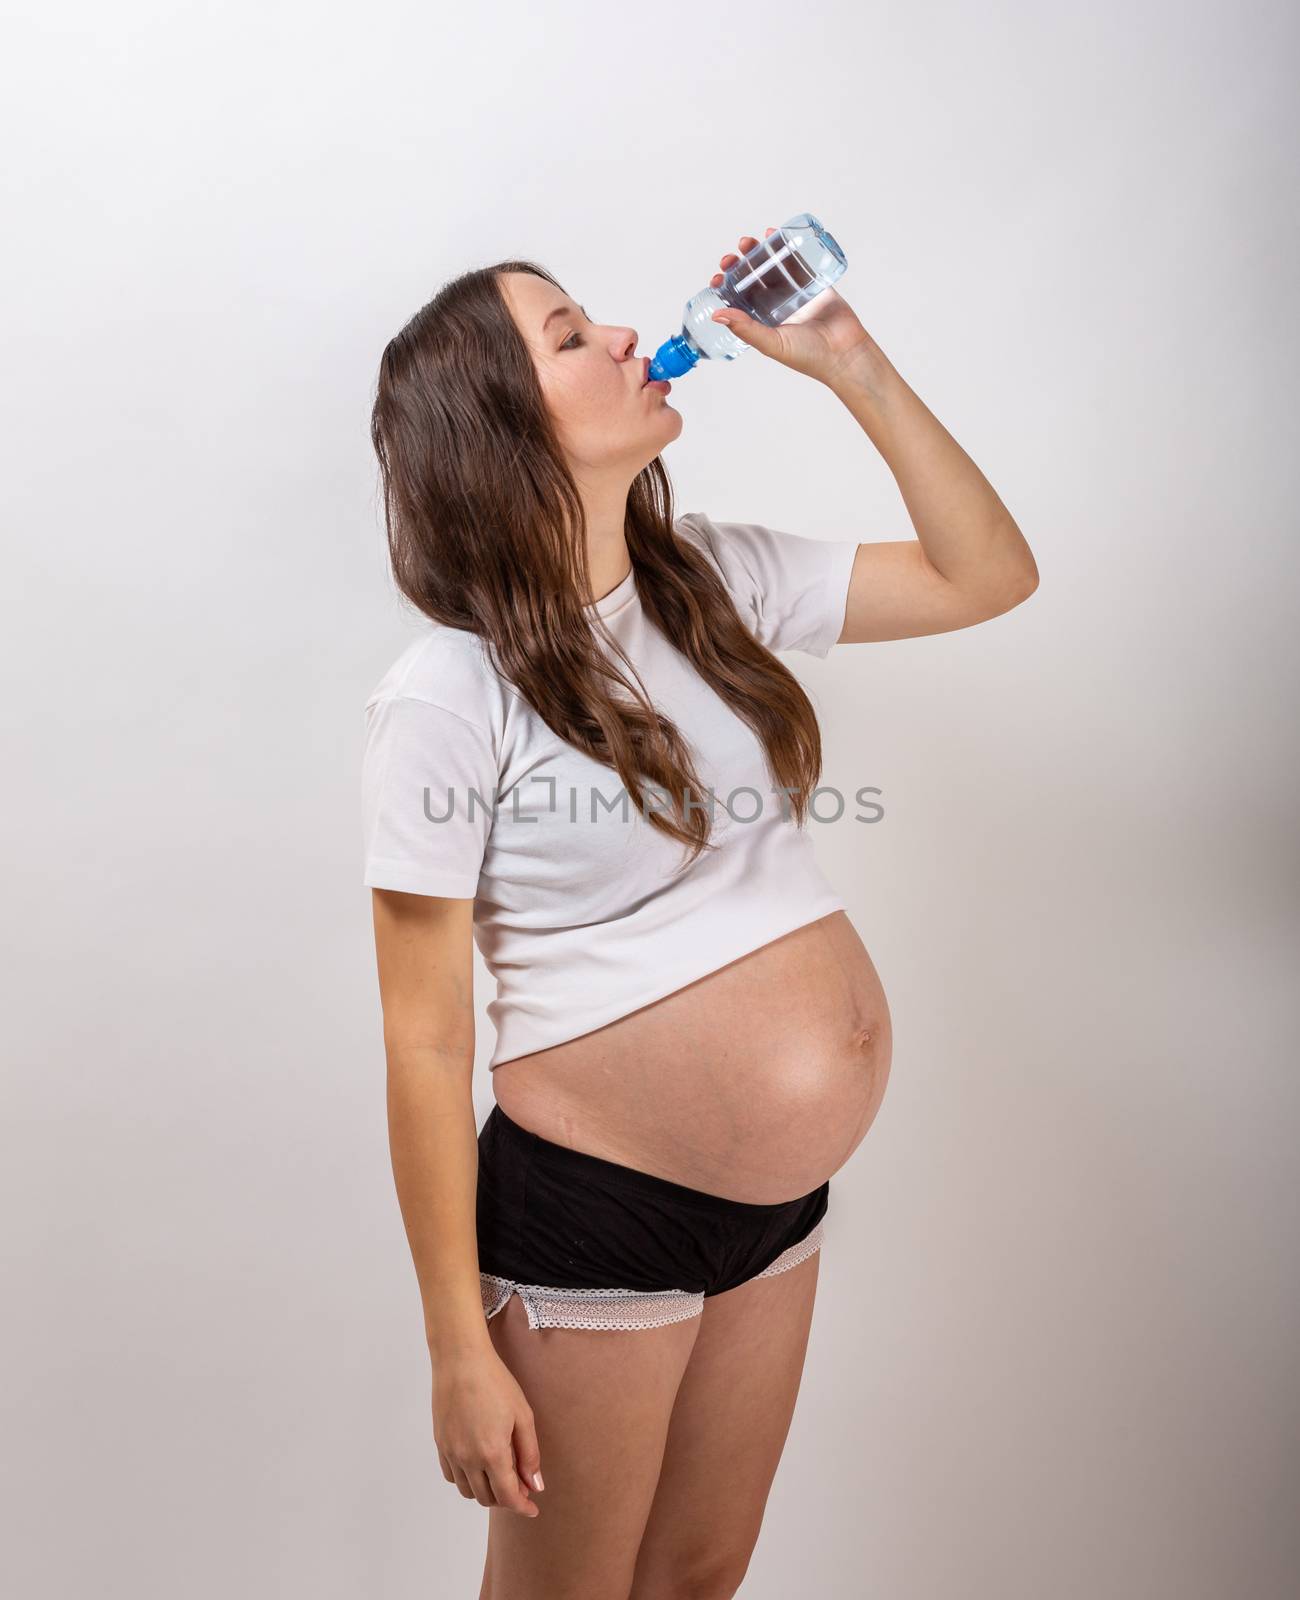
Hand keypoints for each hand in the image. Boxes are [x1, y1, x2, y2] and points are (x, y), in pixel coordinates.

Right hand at [432, 1348, 543, 1517]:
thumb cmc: (495, 1382)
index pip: (508, 1496)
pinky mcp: (440, 1444)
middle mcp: (468, 1458)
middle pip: (487, 1497)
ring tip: (500, 1472)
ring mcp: (451, 1452)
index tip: (532, 1509)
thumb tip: (535, 1486)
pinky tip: (478, 1464)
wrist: (461, 1360)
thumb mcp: (522, 1415)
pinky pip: (452, 1476)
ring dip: (486, 1490)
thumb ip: (529, 1454)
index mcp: (492, 1453)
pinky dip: (466, 1479)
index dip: (522, 1507)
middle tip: (520, 1484)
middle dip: (506, 1497)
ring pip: (468, 1490)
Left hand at [709, 226, 871, 383]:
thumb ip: (746, 329)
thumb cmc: (808, 356)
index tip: (718, 278)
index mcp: (763, 322)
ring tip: (747, 243)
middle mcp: (777, 307)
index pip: (739, 301)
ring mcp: (795, 293)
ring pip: (772, 267)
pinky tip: (773, 234)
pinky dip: (785, 247)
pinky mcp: (814, 283)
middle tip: (731, 257)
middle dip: (739, 266)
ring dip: (758, 253)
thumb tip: (715, 314)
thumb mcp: (772, 343)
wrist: (845, 353)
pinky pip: (798, 261)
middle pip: (753, 280)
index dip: (726, 288)